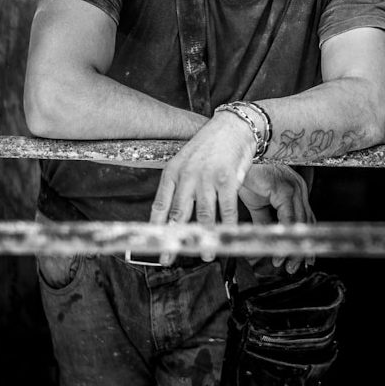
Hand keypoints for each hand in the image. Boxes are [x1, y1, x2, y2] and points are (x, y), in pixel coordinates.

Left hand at [149, 110, 255, 263]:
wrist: (233, 126)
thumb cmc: (210, 146)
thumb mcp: (186, 161)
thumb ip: (178, 185)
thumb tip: (172, 214)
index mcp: (172, 172)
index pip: (160, 205)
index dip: (155, 228)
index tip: (151, 245)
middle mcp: (187, 177)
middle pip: (178, 215)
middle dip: (174, 240)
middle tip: (168, 259)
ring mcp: (207, 179)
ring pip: (203, 216)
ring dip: (204, 239)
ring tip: (206, 255)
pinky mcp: (227, 181)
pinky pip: (227, 210)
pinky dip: (227, 226)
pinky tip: (227, 236)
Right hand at [239, 164, 314, 274]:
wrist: (238, 160)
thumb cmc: (248, 177)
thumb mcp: (256, 204)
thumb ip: (263, 222)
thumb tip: (263, 243)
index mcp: (295, 192)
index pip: (305, 221)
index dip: (304, 241)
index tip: (303, 260)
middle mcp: (298, 189)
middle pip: (306, 224)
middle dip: (302, 249)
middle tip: (295, 268)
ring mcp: (293, 188)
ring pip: (300, 223)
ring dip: (293, 246)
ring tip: (287, 263)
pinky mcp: (283, 189)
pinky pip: (287, 216)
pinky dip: (284, 234)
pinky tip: (278, 247)